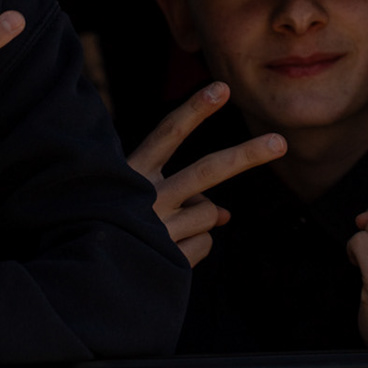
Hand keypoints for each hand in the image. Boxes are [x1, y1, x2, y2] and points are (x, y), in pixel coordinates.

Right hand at [127, 82, 284, 265]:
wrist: (86, 278)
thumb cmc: (112, 226)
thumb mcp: (139, 200)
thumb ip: (181, 196)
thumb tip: (226, 214)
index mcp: (132, 172)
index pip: (167, 134)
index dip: (195, 110)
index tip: (221, 89)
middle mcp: (146, 196)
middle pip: (207, 169)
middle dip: (246, 154)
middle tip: (280, 142)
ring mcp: (159, 228)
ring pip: (209, 212)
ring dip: (199, 222)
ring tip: (168, 231)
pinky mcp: (169, 257)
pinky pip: (204, 244)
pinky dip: (193, 248)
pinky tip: (167, 253)